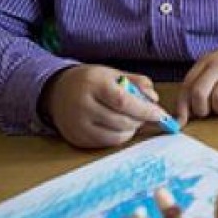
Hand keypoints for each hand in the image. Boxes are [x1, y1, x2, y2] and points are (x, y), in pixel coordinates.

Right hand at [41, 65, 168, 148]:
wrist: (57, 91)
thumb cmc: (91, 81)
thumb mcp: (113, 73)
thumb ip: (137, 82)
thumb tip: (154, 99)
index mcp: (94, 84)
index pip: (123, 101)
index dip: (144, 110)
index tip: (160, 114)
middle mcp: (83, 105)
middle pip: (121, 121)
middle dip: (140, 120)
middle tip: (147, 115)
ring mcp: (78, 124)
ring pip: (115, 135)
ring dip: (131, 130)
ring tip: (132, 119)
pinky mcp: (76, 138)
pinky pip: (105, 143)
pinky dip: (119, 137)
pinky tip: (119, 127)